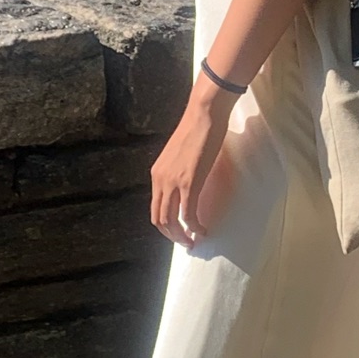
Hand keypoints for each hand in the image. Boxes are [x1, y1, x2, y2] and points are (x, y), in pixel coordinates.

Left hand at [151, 76, 235, 248]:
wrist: (203, 115)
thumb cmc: (197, 130)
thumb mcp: (180, 156)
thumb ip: (180, 171)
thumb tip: (189, 183)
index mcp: (157, 174)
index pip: (155, 208)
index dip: (166, 225)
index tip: (179, 232)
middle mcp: (160, 180)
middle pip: (159, 219)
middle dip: (172, 235)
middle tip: (186, 242)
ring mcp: (173, 182)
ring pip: (171, 221)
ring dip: (182, 235)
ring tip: (194, 241)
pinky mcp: (189, 183)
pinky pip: (188, 214)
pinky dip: (195, 227)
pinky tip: (203, 230)